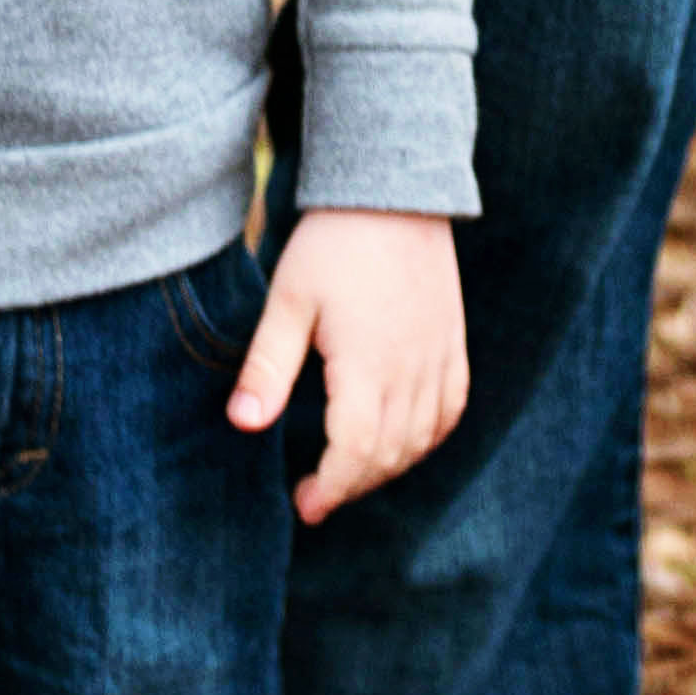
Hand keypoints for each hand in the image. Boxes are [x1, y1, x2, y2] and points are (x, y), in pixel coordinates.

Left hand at [226, 207, 470, 520]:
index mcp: (368, 364)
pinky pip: (450, 410)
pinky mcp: (453, 342)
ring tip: (348, 470)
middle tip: (315, 495)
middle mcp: (413, 368)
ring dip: (386, 466)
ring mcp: (440, 356)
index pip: (357, 452)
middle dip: (352, 485)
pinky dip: (426, 437)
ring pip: (422, 439)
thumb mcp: (288, 301)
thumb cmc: (333, 243)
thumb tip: (242, 423)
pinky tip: (399, 440)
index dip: (331, 487)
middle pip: (390, 455)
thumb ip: (268, 366)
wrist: (394, 191)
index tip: (304, 503)